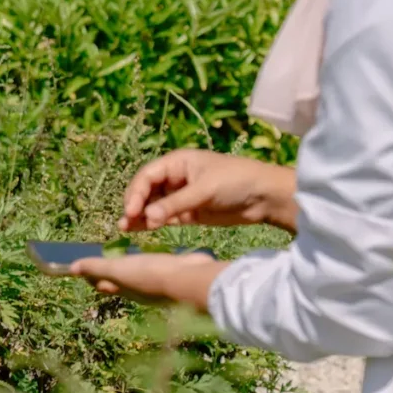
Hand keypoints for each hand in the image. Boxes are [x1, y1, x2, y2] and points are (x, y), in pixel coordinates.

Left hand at [67, 251, 226, 308]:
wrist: (190, 278)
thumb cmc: (150, 274)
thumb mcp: (118, 269)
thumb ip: (97, 268)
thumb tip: (71, 269)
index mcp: (125, 289)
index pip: (102, 284)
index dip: (91, 277)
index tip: (83, 269)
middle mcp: (140, 290)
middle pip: (121, 282)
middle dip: (111, 274)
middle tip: (104, 262)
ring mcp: (158, 283)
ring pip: (140, 275)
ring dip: (133, 268)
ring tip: (127, 257)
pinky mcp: (173, 273)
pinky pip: (157, 267)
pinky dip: (151, 262)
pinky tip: (153, 255)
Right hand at [121, 150, 297, 234]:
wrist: (266, 197)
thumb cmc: (236, 180)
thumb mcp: (204, 190)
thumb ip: (175, 204)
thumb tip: (147, 218)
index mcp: (178, 162)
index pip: (147, 176)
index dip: (136, 192)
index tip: (132, 210)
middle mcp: (176, 178)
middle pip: (146, 191)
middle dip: (135, 205)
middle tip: (126, 222)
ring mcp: (182, 196)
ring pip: (153, 206)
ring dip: (140, 217)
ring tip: (126, 230)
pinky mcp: (189, 213)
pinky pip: (165, 218)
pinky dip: (153, 224)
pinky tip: (142, 231)